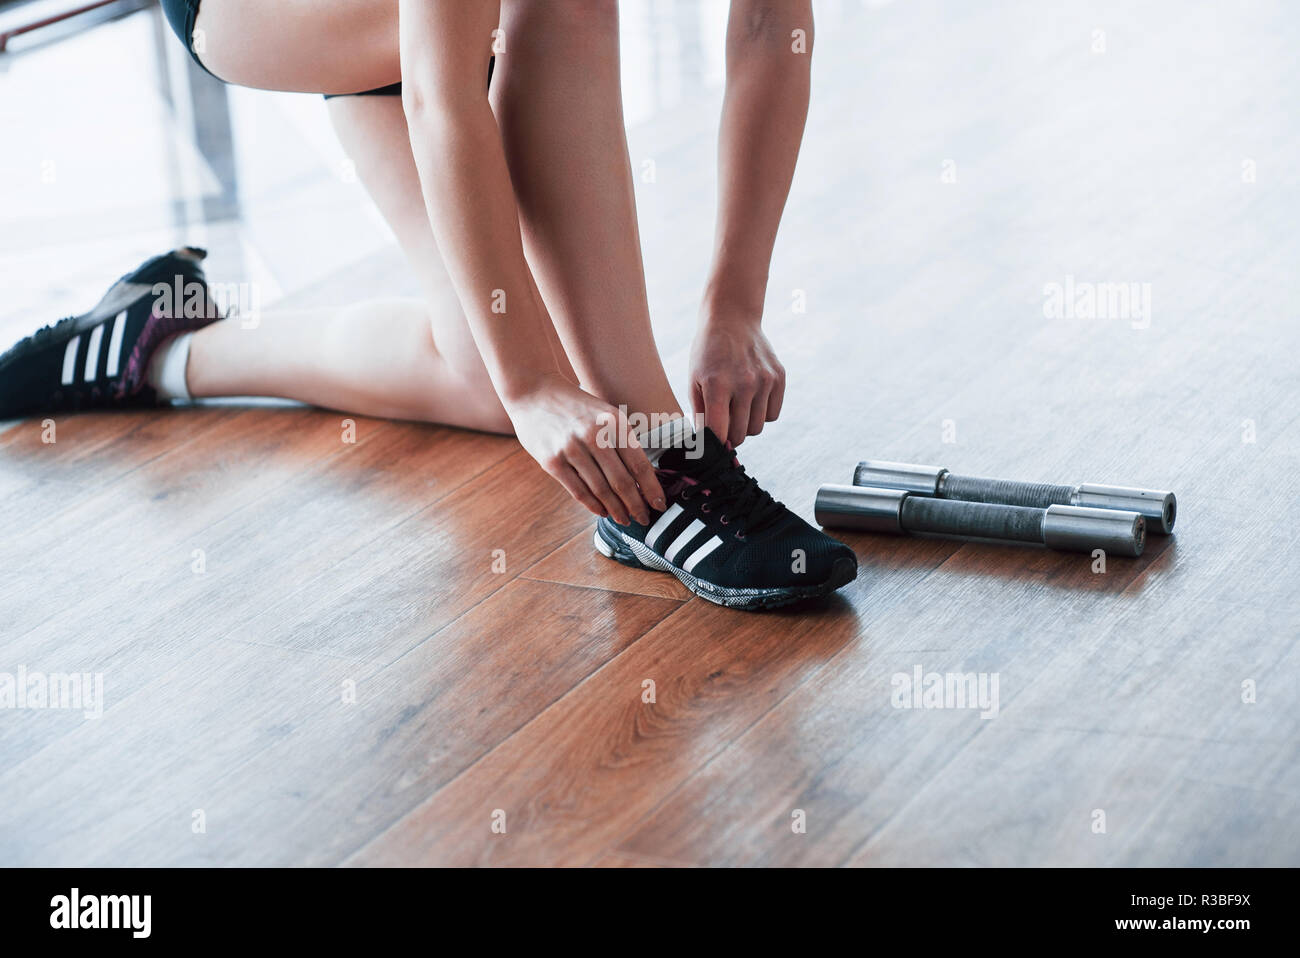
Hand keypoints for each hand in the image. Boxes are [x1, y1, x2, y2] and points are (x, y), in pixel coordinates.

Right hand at [503, 375, 665, 524]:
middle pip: (622, 481)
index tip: (660, 504)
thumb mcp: (605, 413)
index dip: (651, 489)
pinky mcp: (552, 461)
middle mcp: (594, 435)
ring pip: (601, 490)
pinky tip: (602, 511)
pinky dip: (592, 505)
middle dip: (636, 505)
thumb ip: (622, 440)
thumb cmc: (575, 406)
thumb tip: (643, 478)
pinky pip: (578, 490)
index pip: (640, 464)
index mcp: (614, 422)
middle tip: (644, 519)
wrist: (534, 391)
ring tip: (625, 519)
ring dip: (616, 509)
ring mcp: (571, 449)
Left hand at [689, 313, 785, 446]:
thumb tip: (707, 444)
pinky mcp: (779, 378)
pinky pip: (772, 414)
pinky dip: (761, 413)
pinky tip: (751, 399)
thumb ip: (700, 414)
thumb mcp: (694, 381)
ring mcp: (765, 380)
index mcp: (717, 385)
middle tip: (723, 422)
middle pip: (741, 434)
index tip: (711, 440)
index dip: (715, 442)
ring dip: (746, 425)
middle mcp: (744, 383)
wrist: (732, 319)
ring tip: (736, 408)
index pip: (719, 432)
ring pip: (758, 428)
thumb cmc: (707, 354)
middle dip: (730, 434)